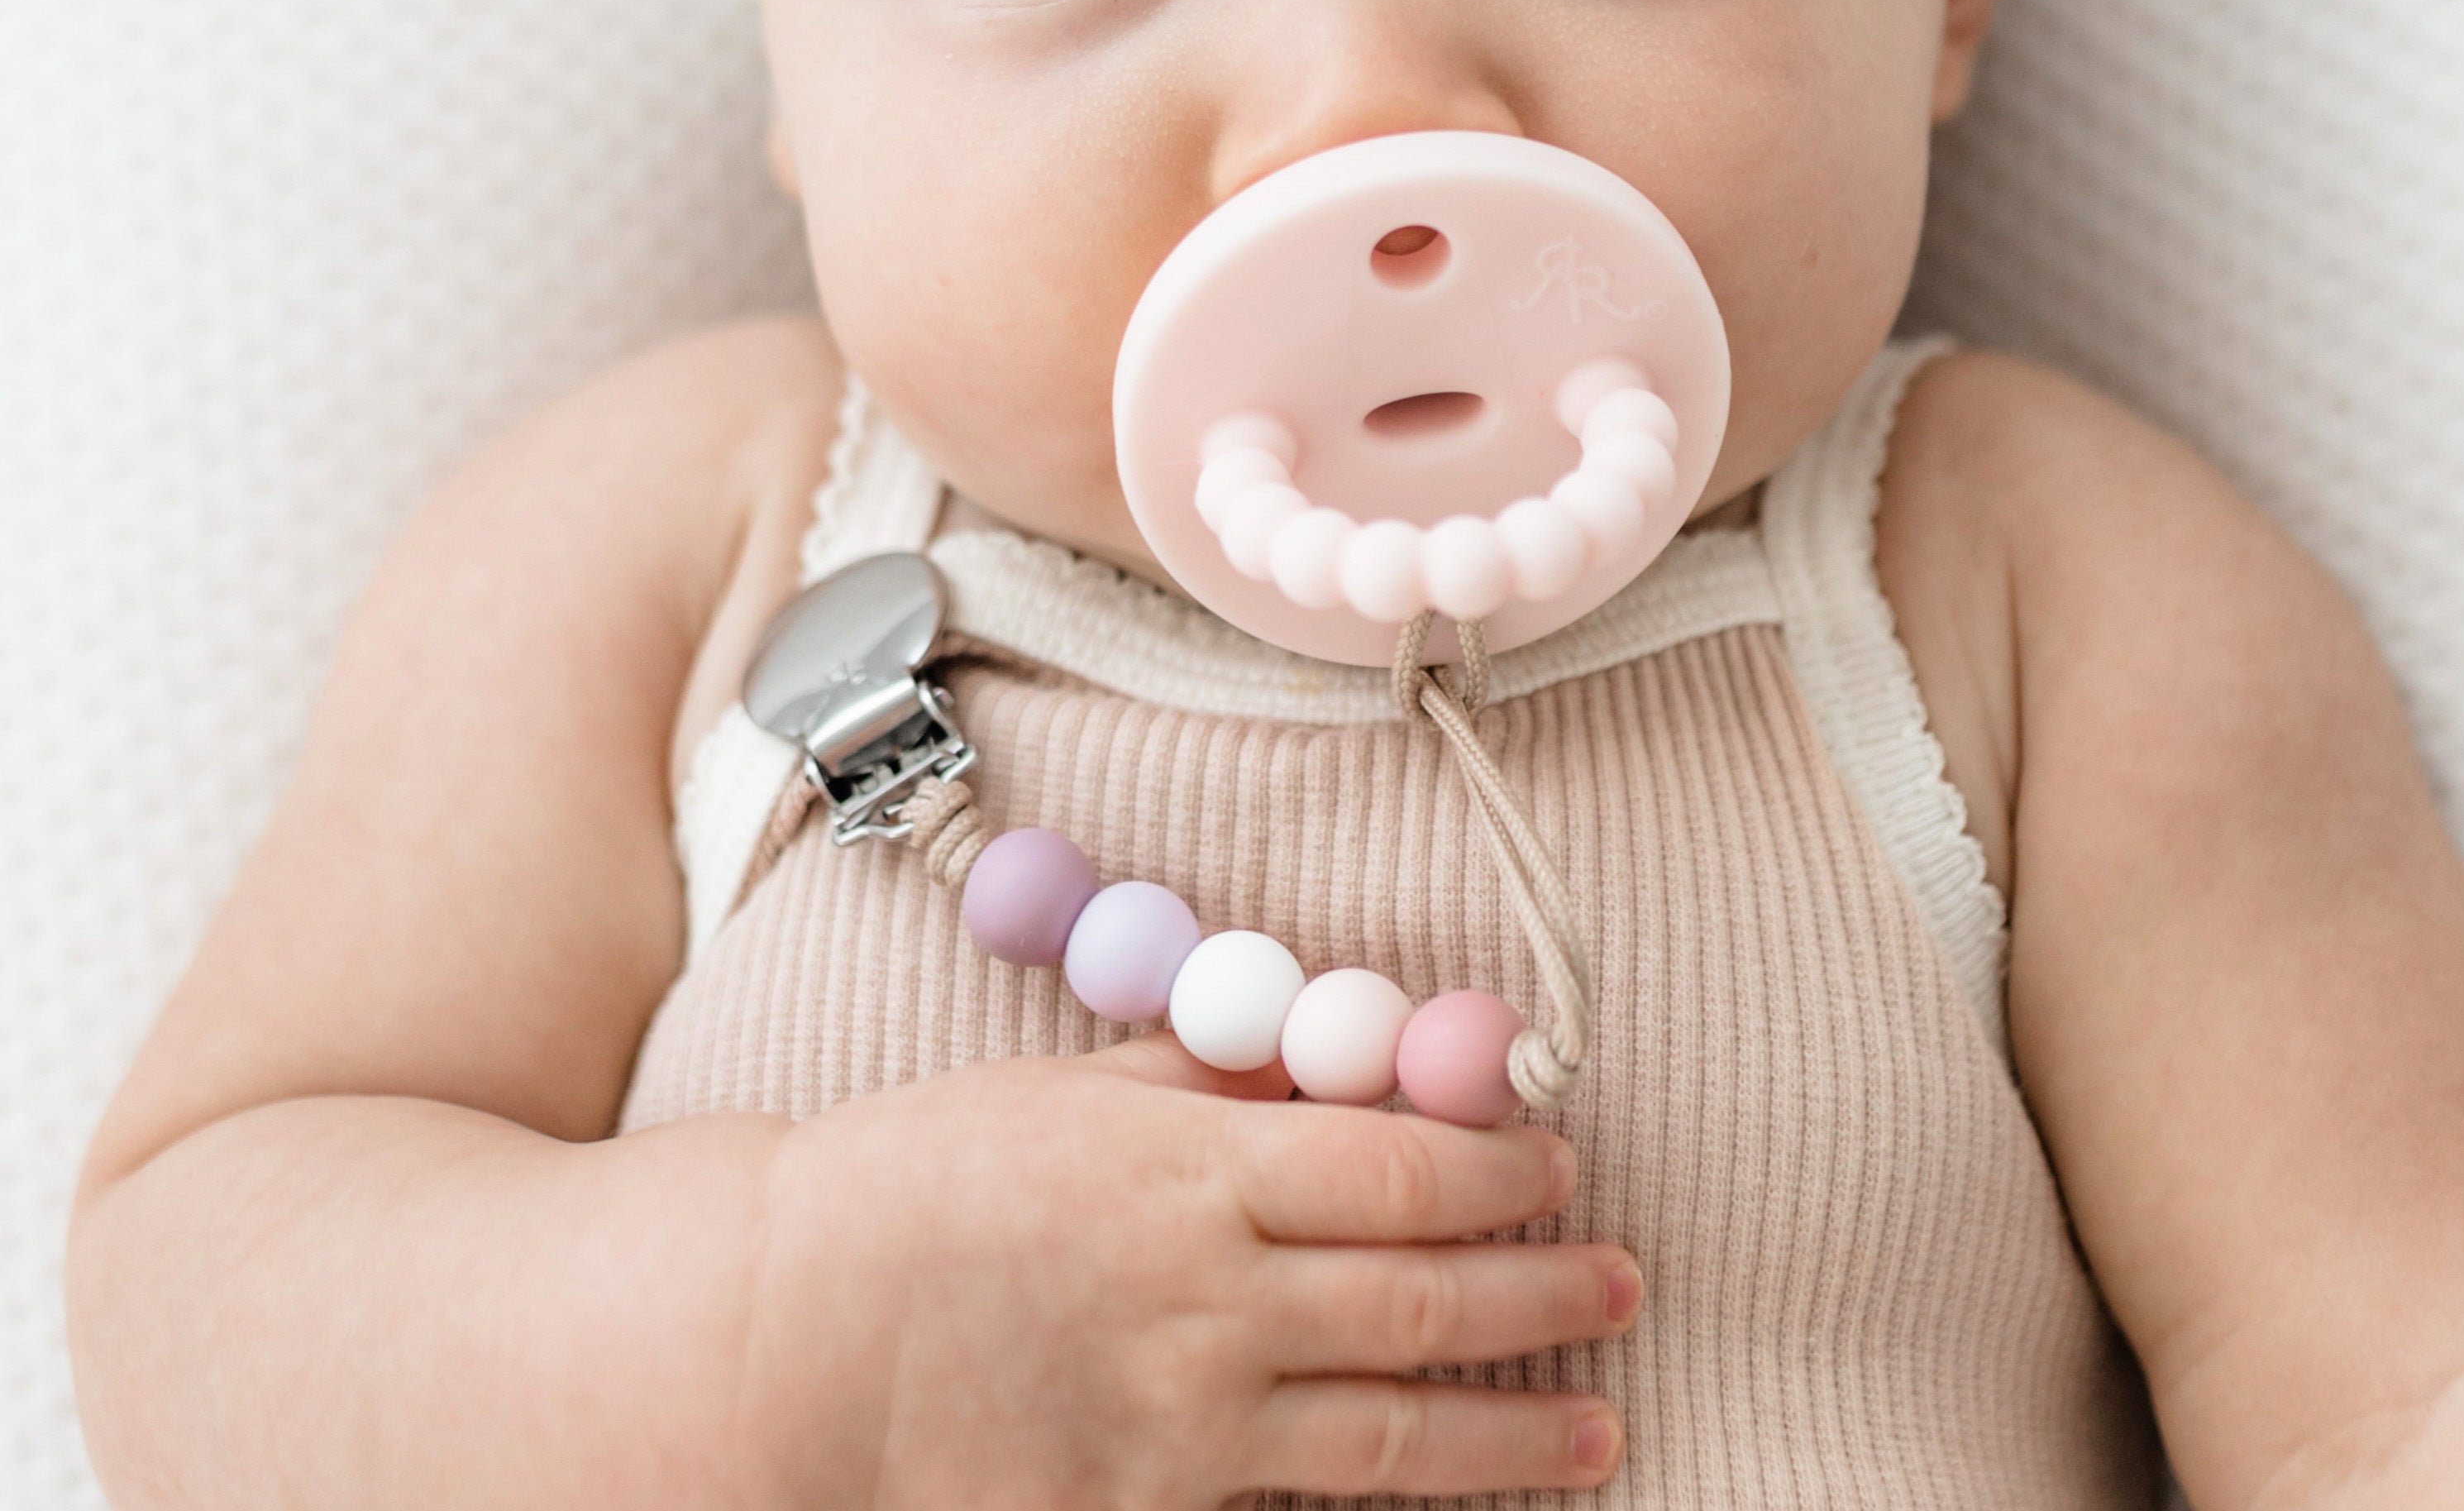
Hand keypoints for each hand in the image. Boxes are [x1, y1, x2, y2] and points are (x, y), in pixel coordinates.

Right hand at [731, 1031, 1637, 1505]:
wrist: (778, 1344)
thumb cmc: (913, 1191)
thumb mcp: (1064, 1093)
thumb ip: (1204, 1085)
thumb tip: (1329, 1060)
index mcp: (1188, 1165)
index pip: (1397, 1165)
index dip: (1499, 1165)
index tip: (1557, 1160)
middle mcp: (1205, 1296)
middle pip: (1422, 1298)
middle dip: (1542, 1292)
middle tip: (1623, 1283)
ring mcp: (1179, 1425)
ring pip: (1391, 1432)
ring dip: (1512, 1432)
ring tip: (1599, 1427)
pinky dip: (1385, 1510)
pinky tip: (1450, 1508)